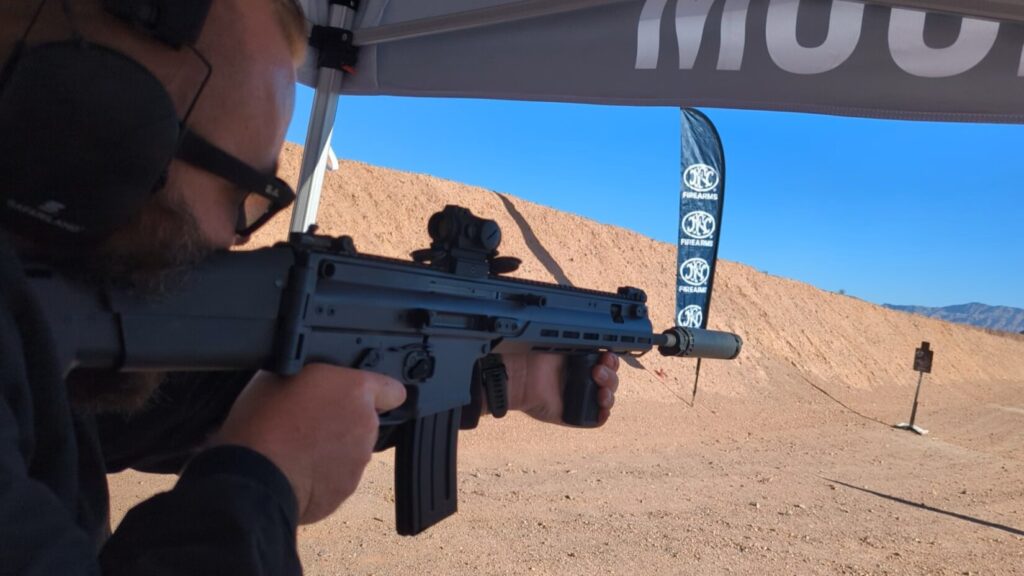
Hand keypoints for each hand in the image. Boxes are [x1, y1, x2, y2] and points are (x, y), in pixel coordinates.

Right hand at [211, 364, 405, 523]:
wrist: (255, 476)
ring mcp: (359, 460)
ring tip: (298, 447)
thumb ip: (312, 376)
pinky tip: (296, 469)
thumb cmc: (263, 422)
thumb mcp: (282, 374)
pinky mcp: (346, 489)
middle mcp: (366, 425)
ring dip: (333, 448)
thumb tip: (310, 379)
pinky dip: (323, 474)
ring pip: (352, 450)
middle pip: (365, 420)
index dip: (377, 392)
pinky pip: (338, 476)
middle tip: (311, 422)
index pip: (392, 389)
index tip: (360, 396)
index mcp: (356, 390)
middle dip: (344, 421)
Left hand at [503, 352, 619, 426]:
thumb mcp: (561, 342)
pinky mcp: (573, 415)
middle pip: (611, 380)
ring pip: (607, 398)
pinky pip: (595, 419)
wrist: (519, 375)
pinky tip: (601, 406)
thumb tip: (599, 339)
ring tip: (600, 388)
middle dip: (611, 374)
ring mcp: (579, 398)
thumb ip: (582, 341)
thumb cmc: (534, 356)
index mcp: (582, 362)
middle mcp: (582, 380)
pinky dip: (603, 414)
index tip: (607, 355)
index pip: (608, 363)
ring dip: (609, 392)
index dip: (612, 360)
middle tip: (598, 370)